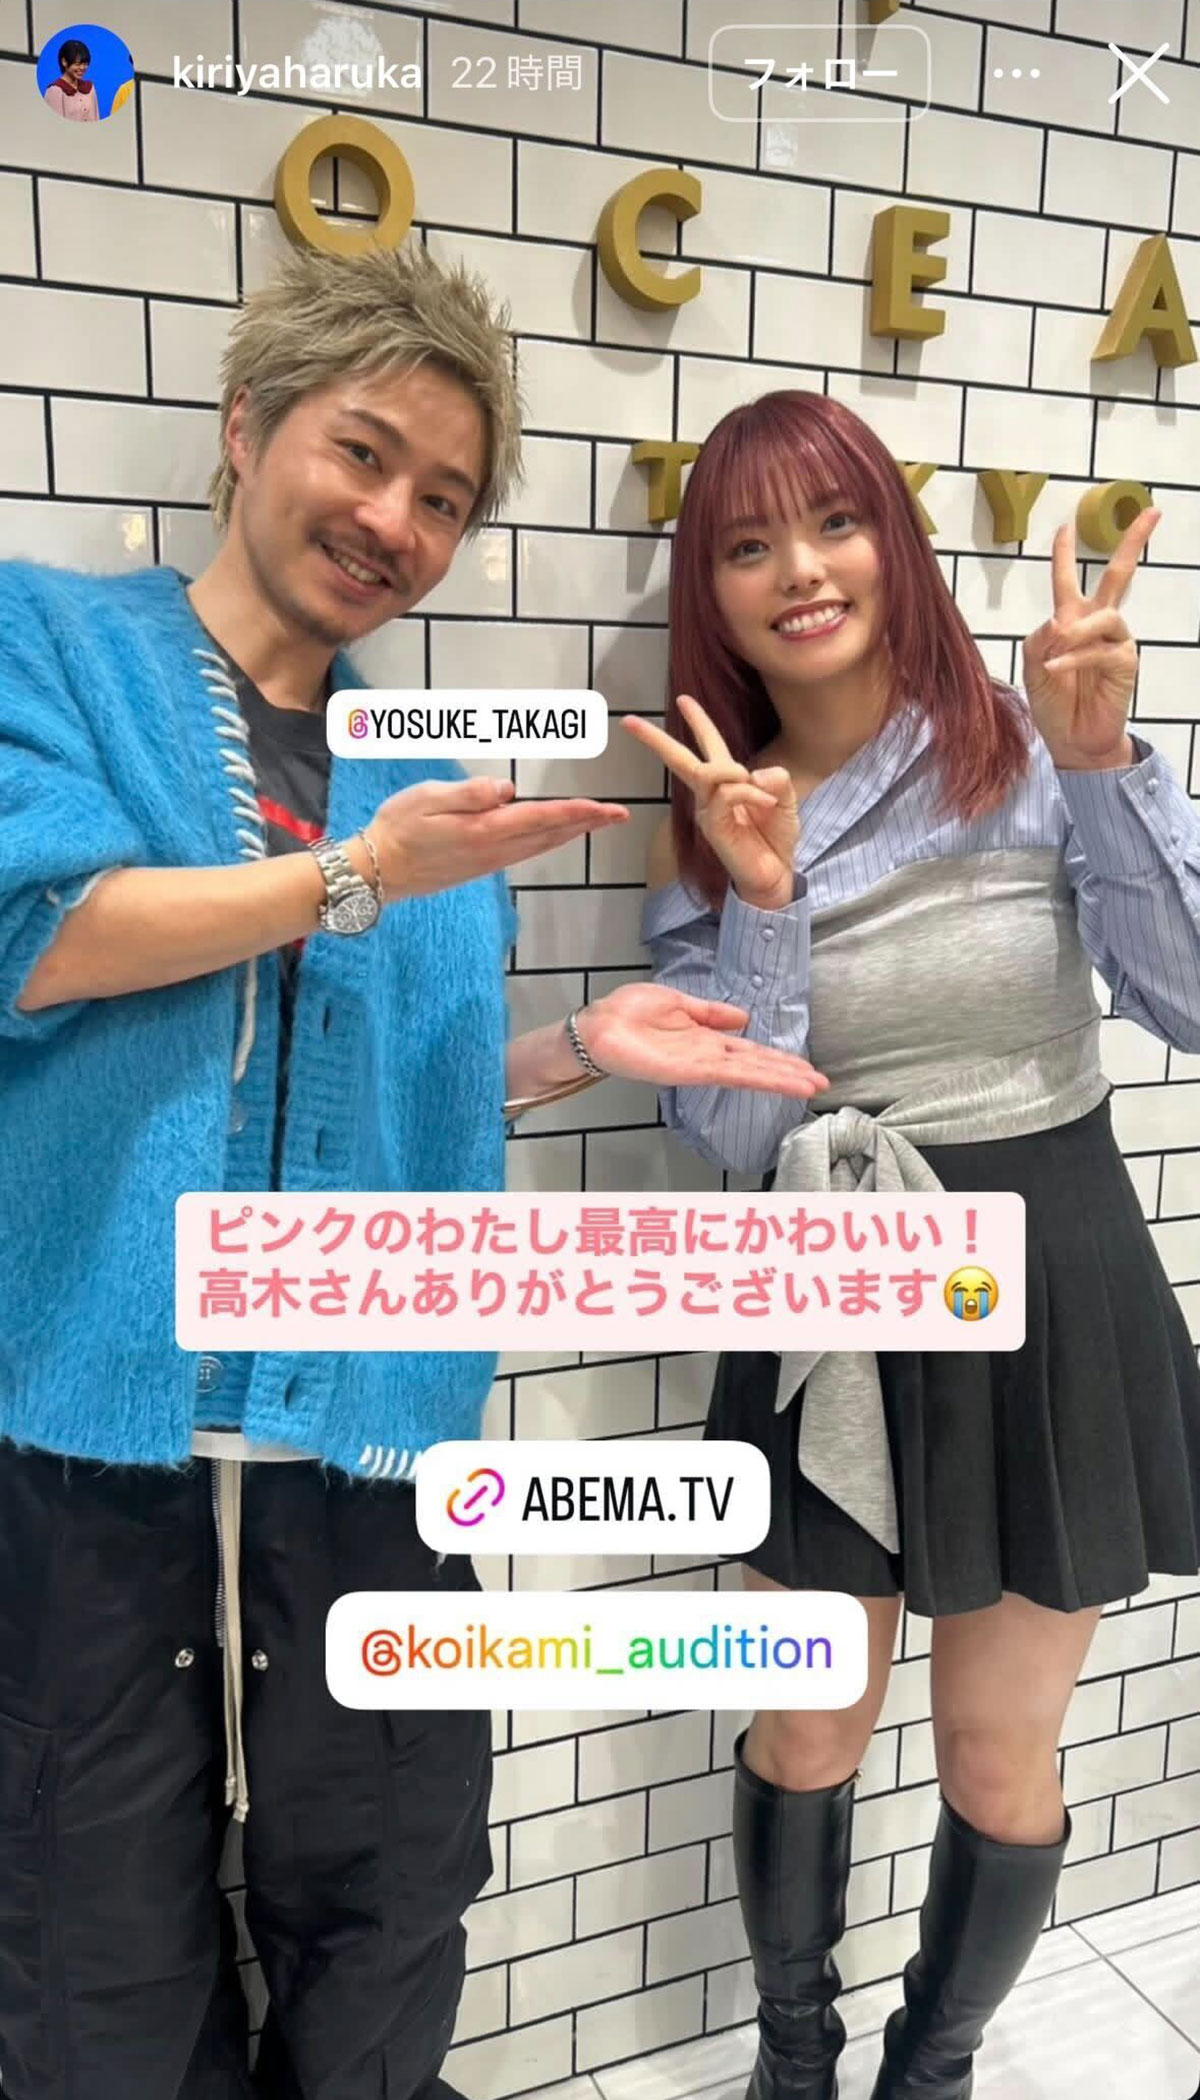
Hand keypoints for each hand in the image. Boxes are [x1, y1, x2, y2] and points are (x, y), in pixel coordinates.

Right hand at [352, 777, 627, 899]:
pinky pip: (526, 851)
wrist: (378, 871)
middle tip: (620, 814)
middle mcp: (494, 850)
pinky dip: (550, 840)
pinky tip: (556, 835)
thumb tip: (508, 789)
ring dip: (572, 832)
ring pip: (541, 845)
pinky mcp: (481, 865)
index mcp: (485, 831)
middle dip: (588, 823)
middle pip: (551, 834)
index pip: (543, 818)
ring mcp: (489, 861)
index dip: (579, 811)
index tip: (609, 808)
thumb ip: (469, 794)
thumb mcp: (427, 800)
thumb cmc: (397, 828)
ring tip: (597, 821)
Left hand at [574, 982, 828, 1098]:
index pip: (750, 1050)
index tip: (806, 1065)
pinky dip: (758, 1078)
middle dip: (789, 1073)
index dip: (778, 1058)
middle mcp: (708, 1055)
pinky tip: (779, 1081)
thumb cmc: (628, 1012)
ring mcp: (701, 1065)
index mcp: (705, 1038)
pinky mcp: (691, 1071)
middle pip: (756, 1064)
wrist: (597, 1026)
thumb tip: (743, 1017)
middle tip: (822, 1082)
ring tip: (812, 1086)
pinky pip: (731, 1074)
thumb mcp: (677, 1002)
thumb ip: (711, 1012)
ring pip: (751, 1072)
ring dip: (782, 1079)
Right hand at [622, 697, 798, 907]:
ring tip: (762, 794)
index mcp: (725, 784)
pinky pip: (727, 794)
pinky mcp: (712, 826)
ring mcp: (707, 811)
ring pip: (710, 772)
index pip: (708, 746)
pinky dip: (750, 793)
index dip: (698, 721)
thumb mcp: (784, 799)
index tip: (683, 699)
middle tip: (628, 722)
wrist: (775, 874)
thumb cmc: (775, 838)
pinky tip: (765, 805)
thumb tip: (754, 773)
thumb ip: (775, 779)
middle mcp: (710, 795)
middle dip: (655, 739)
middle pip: (680, 759)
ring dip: (735, 772)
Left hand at [1022, 509, 1159, 769]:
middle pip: (1118, 576)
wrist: (1071, 742)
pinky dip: (1076, 657)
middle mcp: (1097, 625)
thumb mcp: (1032, 668)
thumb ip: (1039, 639)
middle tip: (1152, 513)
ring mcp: (1115, 642)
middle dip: (1134, 544)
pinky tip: (1056, 668)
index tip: (1065, 526)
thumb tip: (1059, 620)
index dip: (1065, 554)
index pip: (1067, 581)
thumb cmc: (1053, 704)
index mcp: (1071, 621)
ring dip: (1077, 631)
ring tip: (1055, 652)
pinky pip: (1101, 650)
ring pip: (1104, 616)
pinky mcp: (1124, 663)